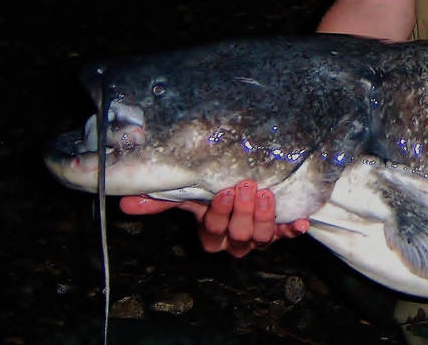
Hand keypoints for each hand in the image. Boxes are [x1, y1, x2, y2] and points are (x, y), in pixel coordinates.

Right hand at [119, 180, 309, 257]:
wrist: (244, 190)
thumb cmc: (213, 193)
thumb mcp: (190, 195)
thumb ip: (162, 200)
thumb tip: (126, 203)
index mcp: (212, 235)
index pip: (213, 232)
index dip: (218, 215)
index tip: (222, 192)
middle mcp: (235, 242)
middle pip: (239, 236)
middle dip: (242, 213)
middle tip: (246, 187)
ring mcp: (258, 238)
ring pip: (261, 238)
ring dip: (265, 218)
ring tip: (266, 195)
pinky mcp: (280, 232)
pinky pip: (288, 235)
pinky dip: (294, 229)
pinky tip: (301, 221)